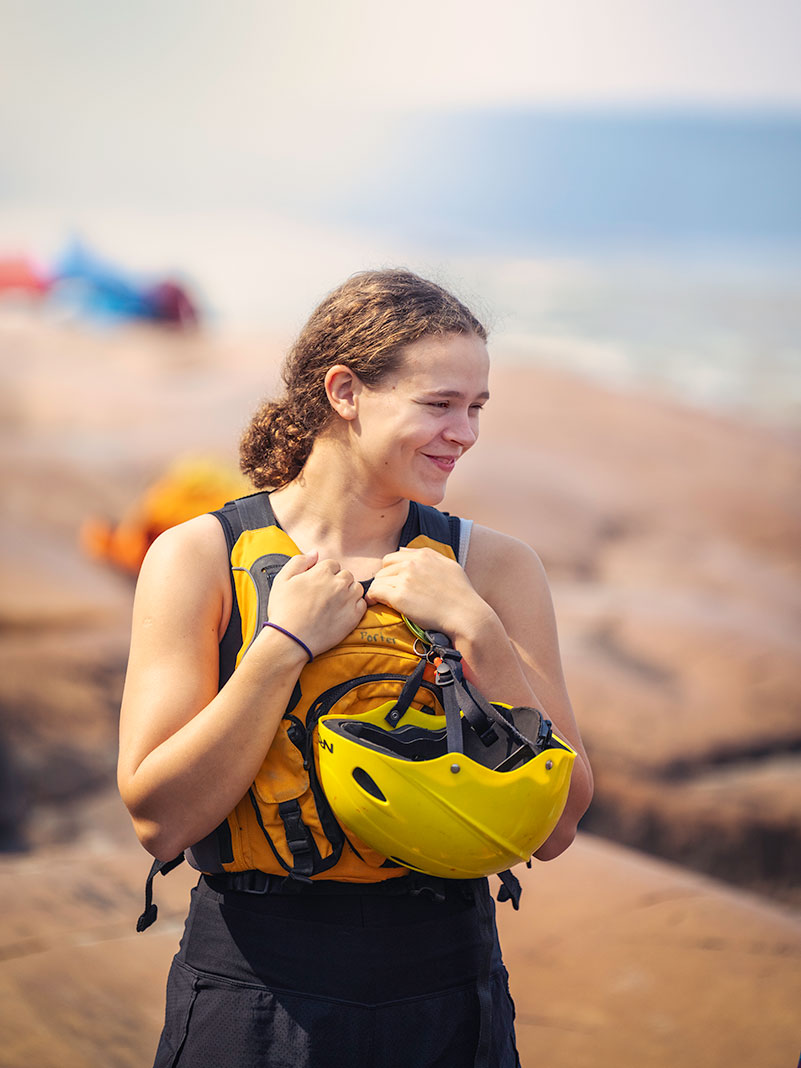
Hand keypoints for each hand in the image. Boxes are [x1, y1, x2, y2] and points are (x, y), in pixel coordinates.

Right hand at [263, 552, 366, 656]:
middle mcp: (338, 583)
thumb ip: (299, 561)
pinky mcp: (354, 617)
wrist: (290, 640)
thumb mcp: (282, 579)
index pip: (332, 564)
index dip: (325, 573)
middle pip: (346, 575)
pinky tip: (342, 613)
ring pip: (356, 588)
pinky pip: (362, 604)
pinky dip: (355, 606)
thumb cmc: (283, 610)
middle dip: (338, 581)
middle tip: (326, 595)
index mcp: (322, 572)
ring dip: (348, 592)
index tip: (318, 585)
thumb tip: (315, 552)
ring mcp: (348, 600)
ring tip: (334, 604)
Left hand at [365, 547, 488, 636]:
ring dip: (379, 591)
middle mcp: (412, 563)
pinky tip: (376, 605)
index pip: (392, 558)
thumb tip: (403, 550)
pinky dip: (373, 599)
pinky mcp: (399, 597)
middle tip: (389, 596)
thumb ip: (427, 555)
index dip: (391, 572)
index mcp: (423, 554)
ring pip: (377, 581)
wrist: (466, 616)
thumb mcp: (449, 566)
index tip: (394, 584)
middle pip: (383, 569)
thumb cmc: (461, 594)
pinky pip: (375, 593)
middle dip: (385, 581)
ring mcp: (405, 579)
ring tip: (385, 602)